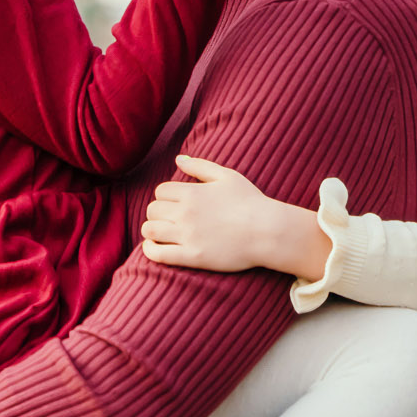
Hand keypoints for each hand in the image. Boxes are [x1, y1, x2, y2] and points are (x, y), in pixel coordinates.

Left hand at [140, 155, 329, 279]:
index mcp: (192, 192)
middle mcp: (185, 213)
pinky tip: (154, 247)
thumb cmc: (250, 202)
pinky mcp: (192, 257)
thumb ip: (200, 166)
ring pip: (150, 230)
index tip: (176, 203)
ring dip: (152, 230)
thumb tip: (178, 159)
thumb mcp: (227, 176)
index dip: (166, 197)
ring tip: (162, 232)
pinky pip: (157, 254)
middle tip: (170, 218)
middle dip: (158, 213)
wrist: (267, 231)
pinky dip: (149, 250)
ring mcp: (187, 236)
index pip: (160, 191)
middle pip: (152, 210)